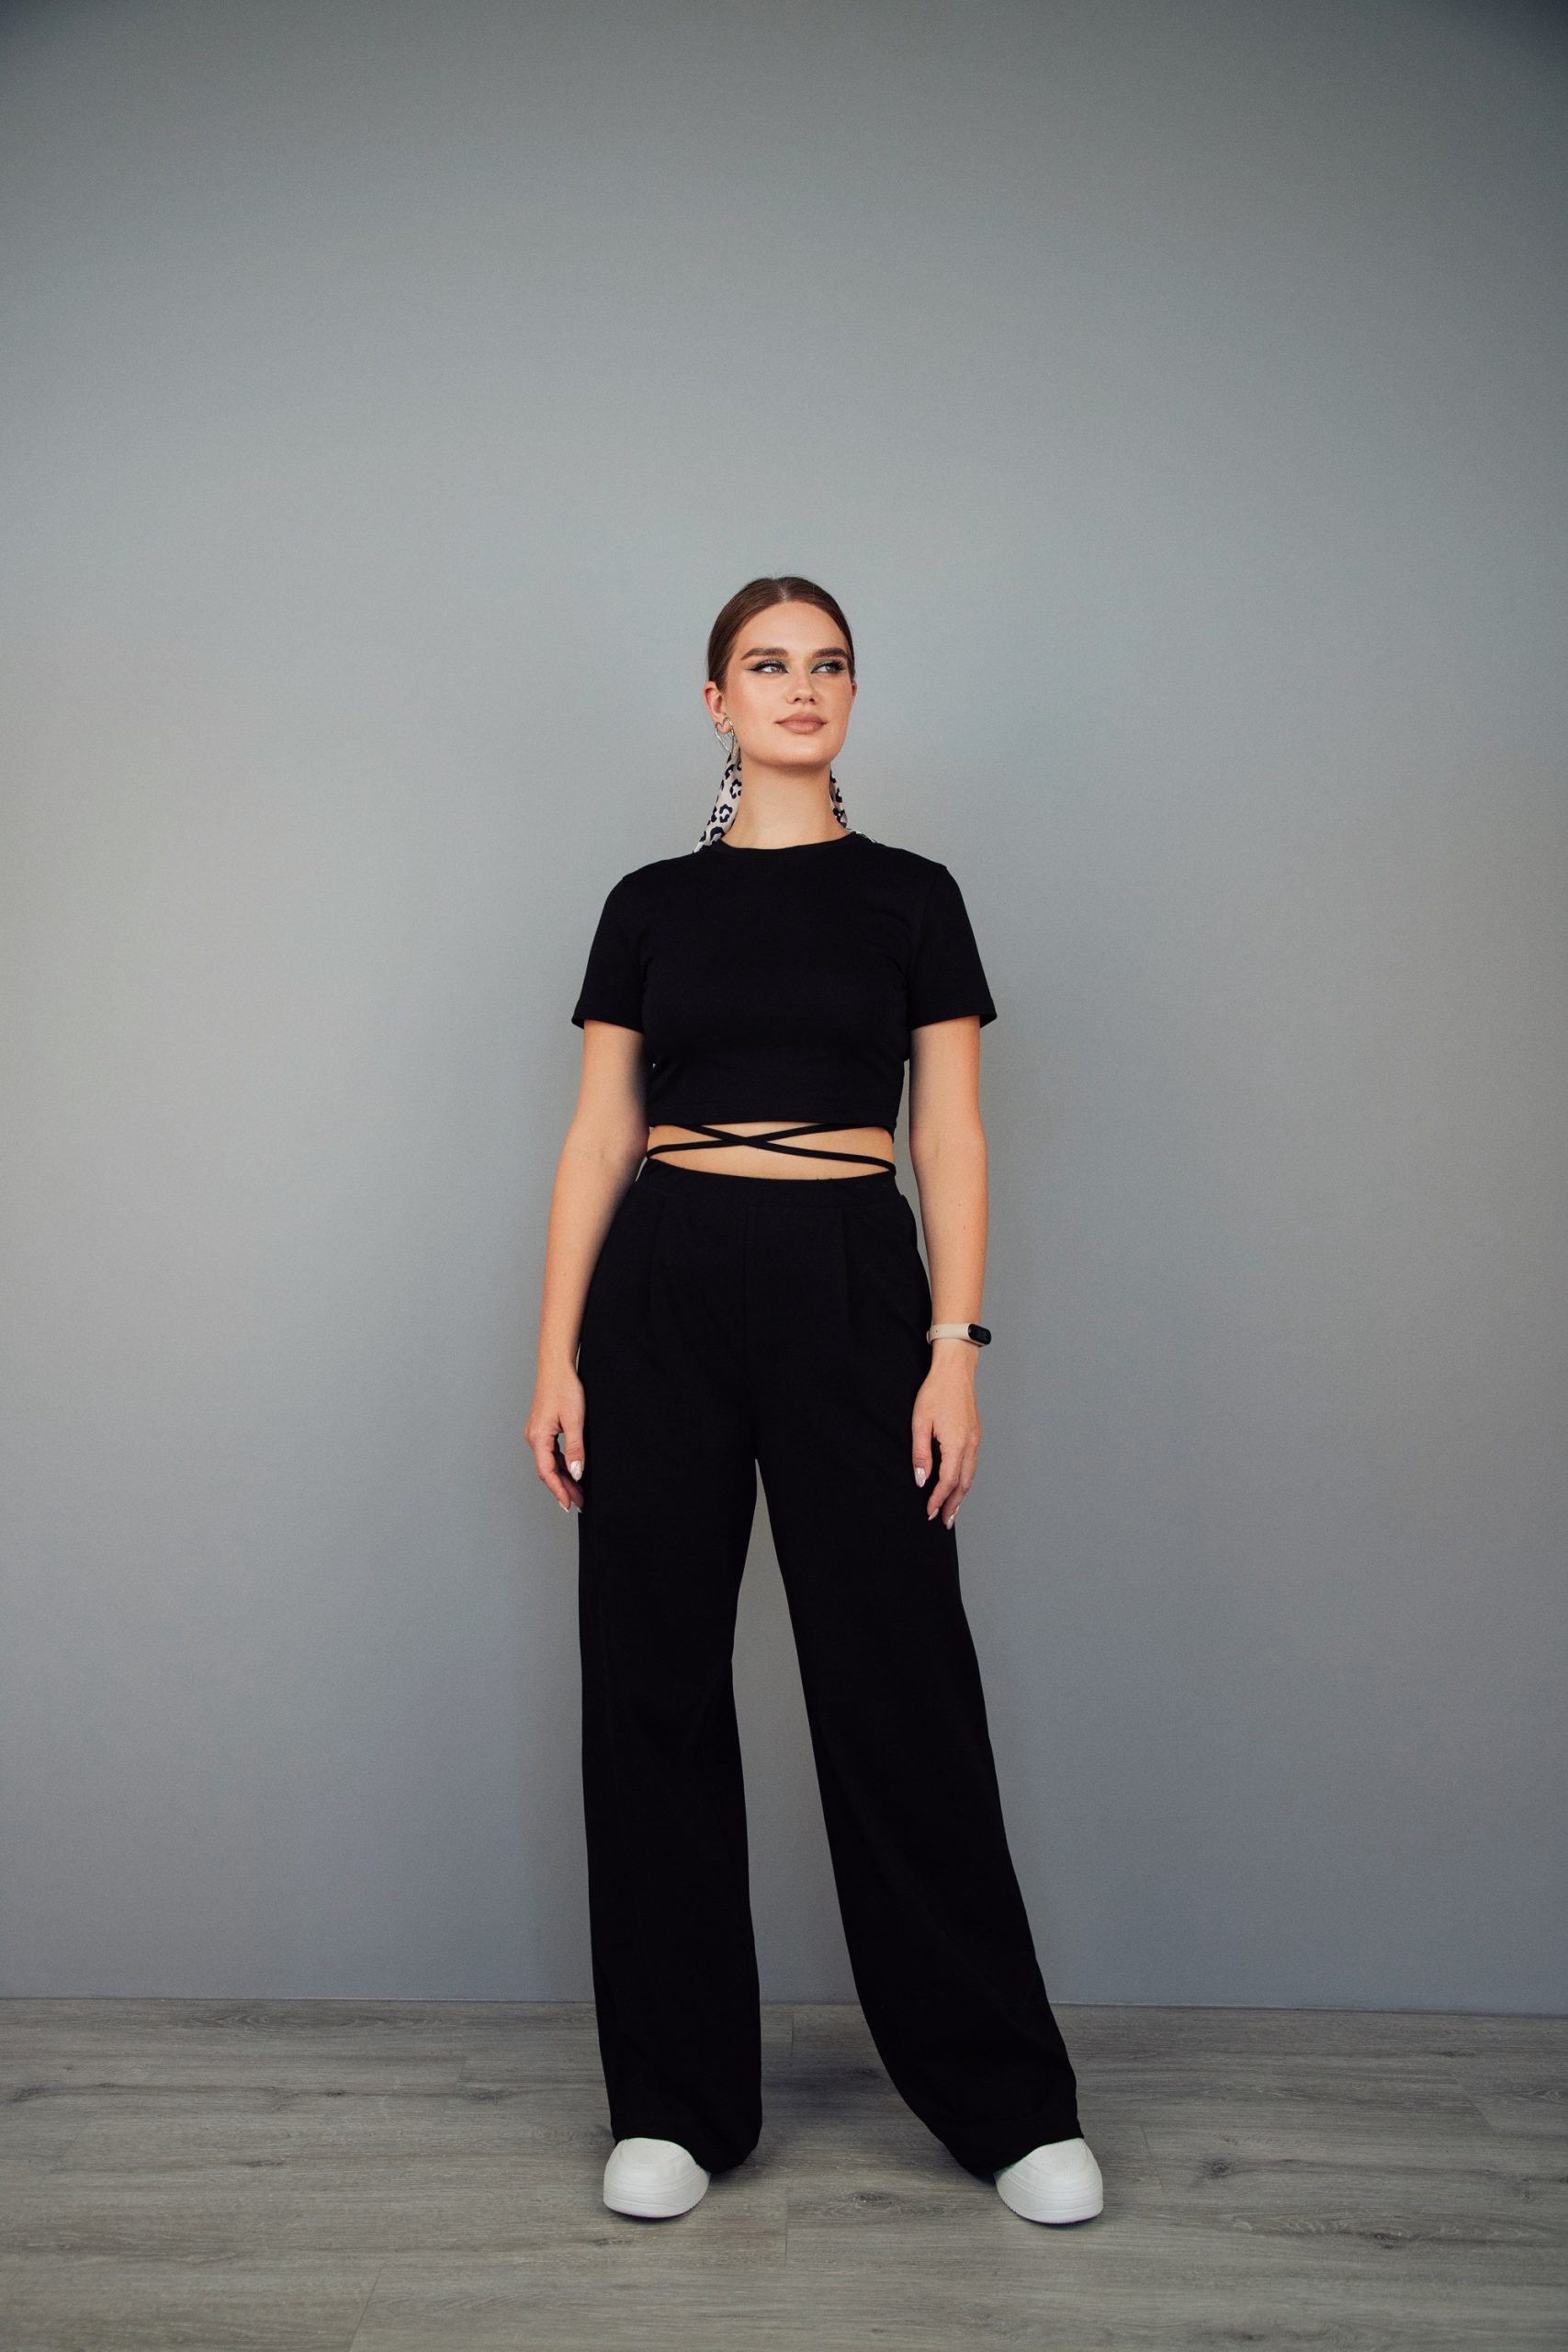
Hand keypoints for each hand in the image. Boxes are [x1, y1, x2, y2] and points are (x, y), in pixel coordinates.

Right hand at [526, 1371, 586, 1512]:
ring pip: (549, 1463)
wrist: (556, 1368)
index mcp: (538, 1437)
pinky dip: (561, 1465)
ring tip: (578, 1492)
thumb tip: (576, 1473)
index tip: (569, 1505)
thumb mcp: (575, 1420)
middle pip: (547, 1471)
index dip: (559, 1491)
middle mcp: (533, 1438)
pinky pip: (550, 1454)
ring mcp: (536, 1434)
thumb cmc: (564, 1389)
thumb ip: (575, 1449)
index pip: (547, 1473)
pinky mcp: (542, 1429)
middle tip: (579, 1503)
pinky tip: (572, 1471)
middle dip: (562, 1489)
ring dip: (563, 1478)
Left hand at [912, 1354, 979, 1527]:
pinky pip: (973, 1464)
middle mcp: (970, 1445)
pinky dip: (966, 1480)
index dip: (938, 1499)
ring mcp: (975, 1440)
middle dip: (954, 1505)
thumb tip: (922, 1479)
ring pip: (971, 1475)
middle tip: (945, 1522)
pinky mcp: (975, 1434)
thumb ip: (921, 1453)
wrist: (955, 1370)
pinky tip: (959, 1485)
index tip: (929, 1512)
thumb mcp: (920, 1422)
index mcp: (956, 1443)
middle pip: (964, 1484)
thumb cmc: (936, 1392)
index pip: (948, 1481)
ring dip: (961, 1495)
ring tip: (952, 1510)